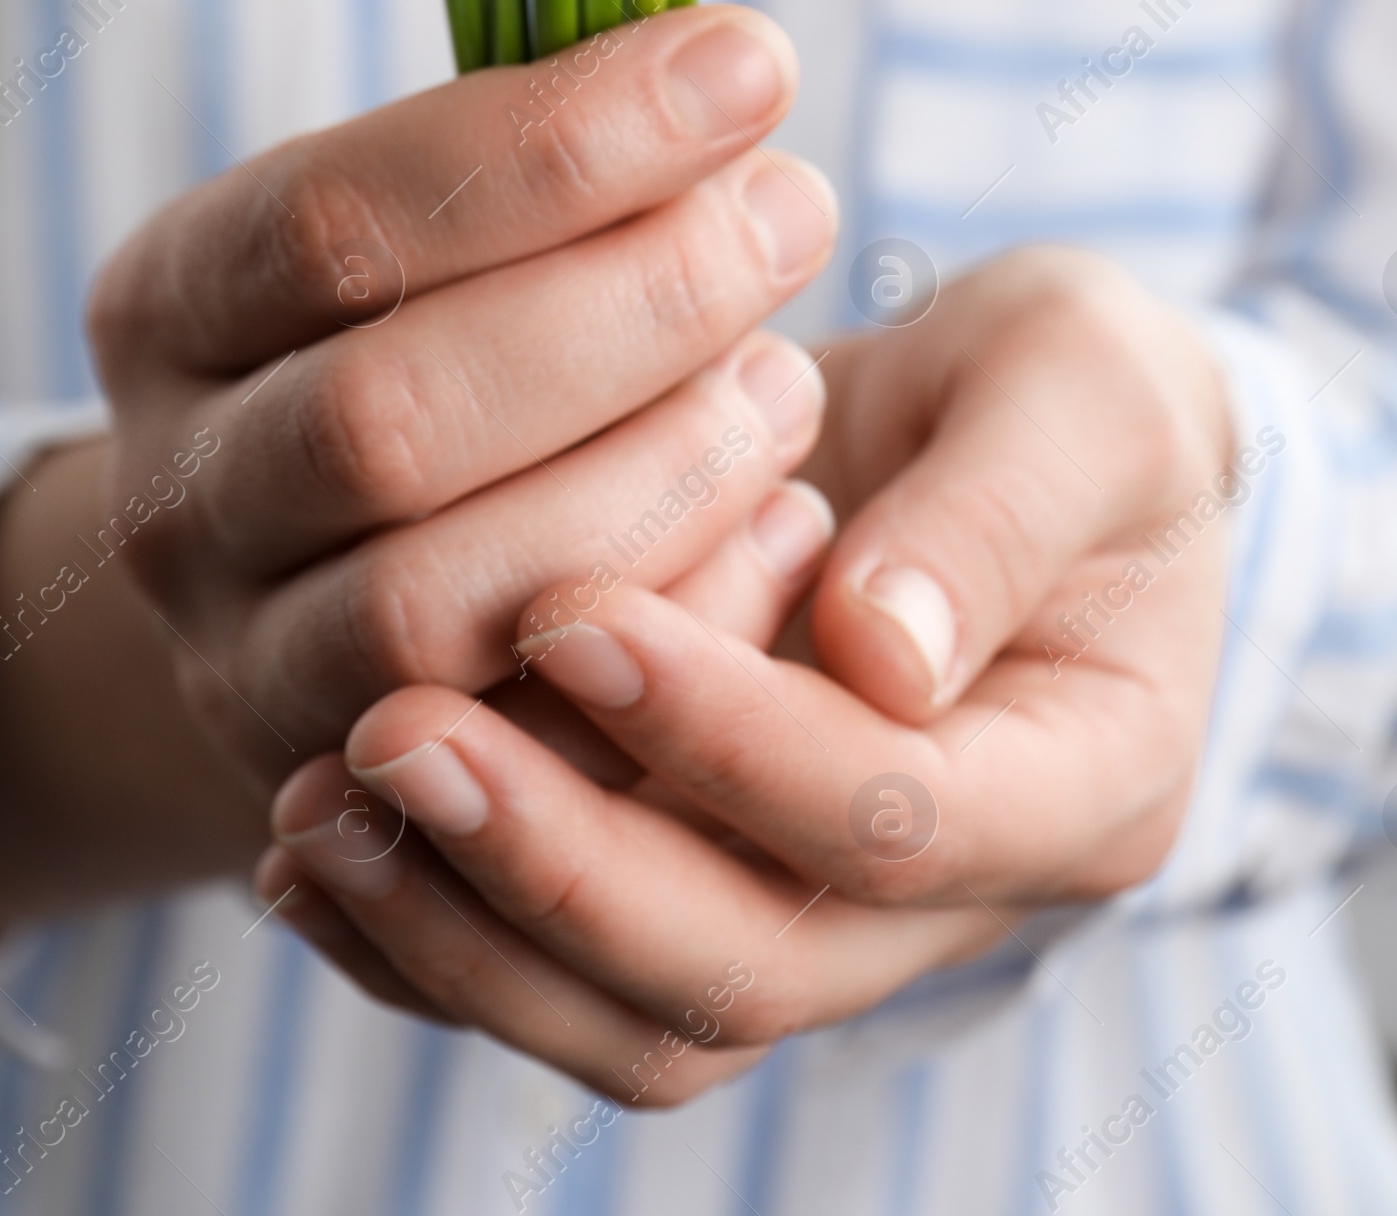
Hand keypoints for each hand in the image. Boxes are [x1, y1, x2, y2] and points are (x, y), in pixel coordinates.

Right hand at [0, 7, 836, 925]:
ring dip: (657, 482)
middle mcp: (173, 489)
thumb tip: (733, 70)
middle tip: (792, 218)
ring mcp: (243, 660)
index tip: (752, 67)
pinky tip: (789, 527)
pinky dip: (679, 633)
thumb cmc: (433, 324)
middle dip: (629, 309)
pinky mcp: (354, 788)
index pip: (342, 215)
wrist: (325, 558)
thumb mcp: (434, 217)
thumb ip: (546, 155)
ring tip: (788, 381)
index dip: (562, 142)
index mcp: (171, 300)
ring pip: (437, 604)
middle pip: (386, 420)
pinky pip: (518, 748)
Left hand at [258, 247, 1235, 1102]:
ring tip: (320, 799)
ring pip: (636, 1010)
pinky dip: (437, 929)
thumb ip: (1001, 511)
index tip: (567, 610)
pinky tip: (310, 844)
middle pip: (741, 965)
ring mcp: (822, 907)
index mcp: (1082, 781)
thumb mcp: (1086, 387)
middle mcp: (951, 892)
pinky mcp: (710, 878)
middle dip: (555, 865)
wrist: (1012, 425)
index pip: (890, 820)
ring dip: (466, 927)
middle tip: (390, 736)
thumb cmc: (1067, 385)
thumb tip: (880, 652)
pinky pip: (567, 972)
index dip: (724, 735)